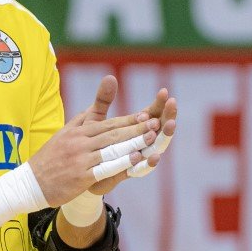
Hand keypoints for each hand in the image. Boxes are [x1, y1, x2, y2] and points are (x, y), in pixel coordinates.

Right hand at [28, 76, 160, 205]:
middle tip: (155, 124)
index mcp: (77, 132)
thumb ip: (84, 119)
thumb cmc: (50, 158)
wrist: (30, 183)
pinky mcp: (80, 177)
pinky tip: (135, 161)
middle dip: (135, 129)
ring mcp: (80, 160)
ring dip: (133, 143)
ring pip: (111, 150)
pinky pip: (105, 169)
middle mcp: (79, 143)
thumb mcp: (64, 133)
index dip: (128, 120)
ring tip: (151, 138)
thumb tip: (95, 105)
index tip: (146, 115)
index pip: (107, 124)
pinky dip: (121, 164)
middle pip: (112, 134)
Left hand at [91, 80, 176, 194]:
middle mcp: (139, 144)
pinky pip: (140, 170)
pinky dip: (146, 163)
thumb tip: (109, 77)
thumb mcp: (95, 120)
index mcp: (134, 129)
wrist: (78, 171)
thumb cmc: (90, 143)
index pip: (152, 114)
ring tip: (169, 126)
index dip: (159, 103)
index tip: (164, 92)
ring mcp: (135, 159)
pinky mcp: (126, 174)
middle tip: (173, 105)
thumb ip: (103, 101)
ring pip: (155, 148)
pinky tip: (152, 156)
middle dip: (167, 116)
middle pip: (159, 129)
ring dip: (163, 137)